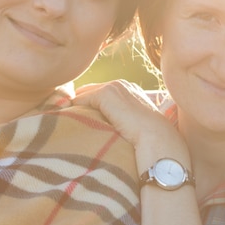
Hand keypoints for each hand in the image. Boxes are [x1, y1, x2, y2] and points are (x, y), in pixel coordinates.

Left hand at [73, 80, 189, 166]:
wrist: (157, 138)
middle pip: (88, 91)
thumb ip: (119, 120)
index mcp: (128, 90)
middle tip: (70, 121)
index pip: (99, 93)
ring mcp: (113, 87)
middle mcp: (120, 85)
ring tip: (68, 123)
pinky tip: (71, 122)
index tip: (80, 120)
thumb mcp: (134, 126)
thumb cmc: (150, 140)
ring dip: (77, 109)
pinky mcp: (105, 94)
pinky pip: (80, 99)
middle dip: (80, 105)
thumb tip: (103, 129)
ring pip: (82, 95)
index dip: (89, 106)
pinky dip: (75, 111)